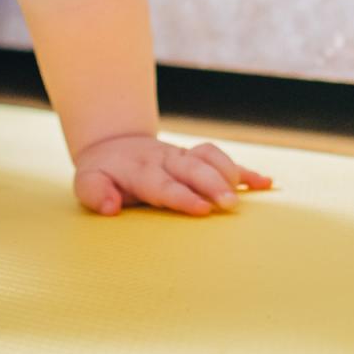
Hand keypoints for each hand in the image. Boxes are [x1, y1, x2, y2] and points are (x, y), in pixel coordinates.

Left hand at [73, 134, 274, 216]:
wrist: (114, 145)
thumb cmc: (102, 174)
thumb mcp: (87, 182)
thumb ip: (95, 194)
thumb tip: (110, 207)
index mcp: (140, 169)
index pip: (164, 184)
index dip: (183, 196)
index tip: (202, 209)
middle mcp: (166, 159)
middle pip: (193, 169)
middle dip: (213, 185)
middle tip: (230, 204)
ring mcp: (184, 155)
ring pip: (210, 157)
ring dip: (230, 173)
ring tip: (248, 193)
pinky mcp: (197, 157)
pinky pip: (223, 159)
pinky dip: (245, 171)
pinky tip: (266, 184)